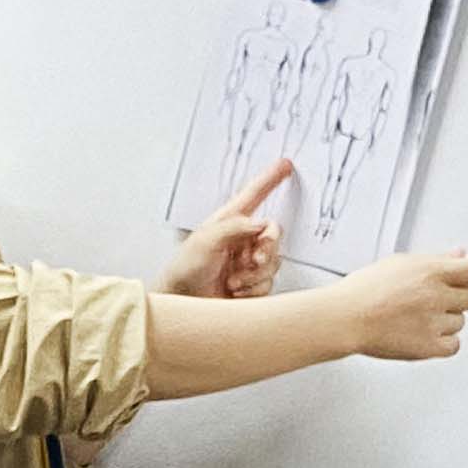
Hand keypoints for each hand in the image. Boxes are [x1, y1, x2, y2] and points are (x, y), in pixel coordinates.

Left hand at [166, 158, 292, 297]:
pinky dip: (254, 289)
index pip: (254, 195)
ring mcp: (248, 262)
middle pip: (273, 233)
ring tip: (233, 280)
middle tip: (254, 259)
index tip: (284, 166)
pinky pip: (269, 283)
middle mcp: (242, 239)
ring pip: (273, 262)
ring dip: (254, 274)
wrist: (183, 302)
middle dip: (267, 248)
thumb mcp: (205, 241)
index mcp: (230, 222)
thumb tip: (261, 223)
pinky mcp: (252, 283)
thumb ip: (234, 228)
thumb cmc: (185, 269)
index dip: (269, 180)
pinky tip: (237, 291)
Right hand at [338, 247, 467, 361]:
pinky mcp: (429, 347)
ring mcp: (434, 323)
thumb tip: (458, 255)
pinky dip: (444, 341)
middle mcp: (437, 296)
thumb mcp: (400, 263)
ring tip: (419, 317)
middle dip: (461, 296)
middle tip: (441, 298)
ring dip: (447, 319)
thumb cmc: (364, 291)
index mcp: (431, 272)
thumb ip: (434, 260)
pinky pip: (453, 345)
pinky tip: (426, 333)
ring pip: (461, 321)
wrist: (346, 319)